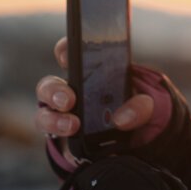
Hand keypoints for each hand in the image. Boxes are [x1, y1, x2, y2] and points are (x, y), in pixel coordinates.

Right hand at [35, 37, 154, 162]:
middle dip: (54, 91)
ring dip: (55, 119)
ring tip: (73, 125)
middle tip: (69, 101)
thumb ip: (142, 106)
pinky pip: (51, 135)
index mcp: (89, 72)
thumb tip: (122, 119)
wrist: (130, 136)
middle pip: (49, 85)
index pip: (69, 53)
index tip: (67, 58)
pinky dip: (61, 136)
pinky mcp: (61, 135)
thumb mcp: (145, 103)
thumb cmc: (131, 108)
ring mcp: (61, 114)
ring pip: (45, 113)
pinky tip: (74, 139)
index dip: (64, 50)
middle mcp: (69, 90)